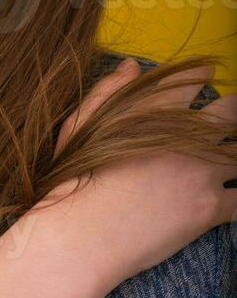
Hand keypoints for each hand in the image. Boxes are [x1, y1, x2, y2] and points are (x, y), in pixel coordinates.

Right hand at [34, 57, 236, 287]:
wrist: (84, 231)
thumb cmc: (75, 177)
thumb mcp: (83, 122)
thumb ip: (109, 88)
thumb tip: (131, 66)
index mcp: (156, 112)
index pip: (193, 81)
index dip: (202, 76)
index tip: (207, 75)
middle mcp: (187, 136)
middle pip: (230, 113)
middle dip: (232, 111)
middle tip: (230, 115)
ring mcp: (203, 172)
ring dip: (234, 155)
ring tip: (229, 158)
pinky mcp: (210, 208)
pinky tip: (232, 198)